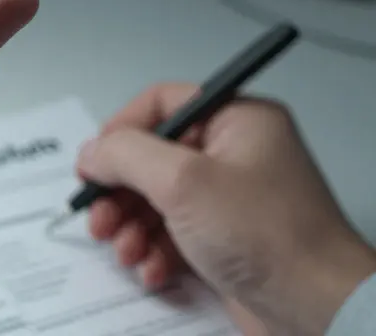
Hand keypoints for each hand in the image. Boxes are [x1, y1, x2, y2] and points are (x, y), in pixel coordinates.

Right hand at [77, 84, 375, 334]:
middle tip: (99, 215)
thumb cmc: (271, 238)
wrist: (318, 308)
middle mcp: (236, 153)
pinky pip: (173, 234)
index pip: (163, 104)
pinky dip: (154, 251)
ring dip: (132, 226)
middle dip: (120, 192)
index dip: (122, 130)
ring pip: (157, 200)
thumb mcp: (183, 182)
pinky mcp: (226, 238)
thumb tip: (93, 150)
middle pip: (152, 158)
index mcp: (237, 120)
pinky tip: (151, 268)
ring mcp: (231, 198)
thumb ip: (126, 155)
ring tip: (125, 249)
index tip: (96, 161)